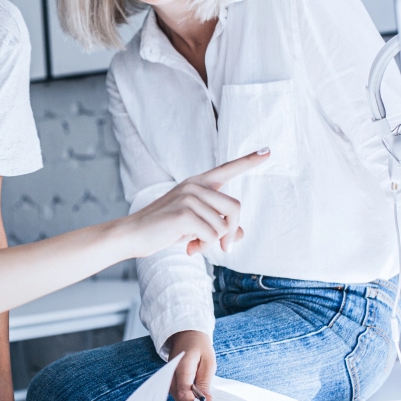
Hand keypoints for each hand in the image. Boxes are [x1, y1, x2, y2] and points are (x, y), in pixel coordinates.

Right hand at [120, 149, 268, 257]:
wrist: (133, 235)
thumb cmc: (164, 229)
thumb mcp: (195, 226)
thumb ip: (218, 226)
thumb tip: (240, 234)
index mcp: (198, 183)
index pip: (227, 169)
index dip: (248, 161)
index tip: (268, 152)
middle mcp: (195, 186)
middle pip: (235, 207)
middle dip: (231, 232)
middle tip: (222, 247)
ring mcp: (189, 197)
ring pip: (223, 226)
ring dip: (213, 243)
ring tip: (196, 246)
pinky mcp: (184, 213)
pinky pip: (211, 236)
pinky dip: (203, 247)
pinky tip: (189, 248)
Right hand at [166, 330, 216, 400]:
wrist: (185, 334)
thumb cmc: (199, 345)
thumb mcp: (208, 362)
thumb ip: (205, 382)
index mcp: (181, 367)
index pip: (184, 392)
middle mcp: (171, 374)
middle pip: (180, 398)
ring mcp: (169, 378)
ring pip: (178, 399)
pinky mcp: (170, 381)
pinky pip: (178, 394)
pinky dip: (187, 399)